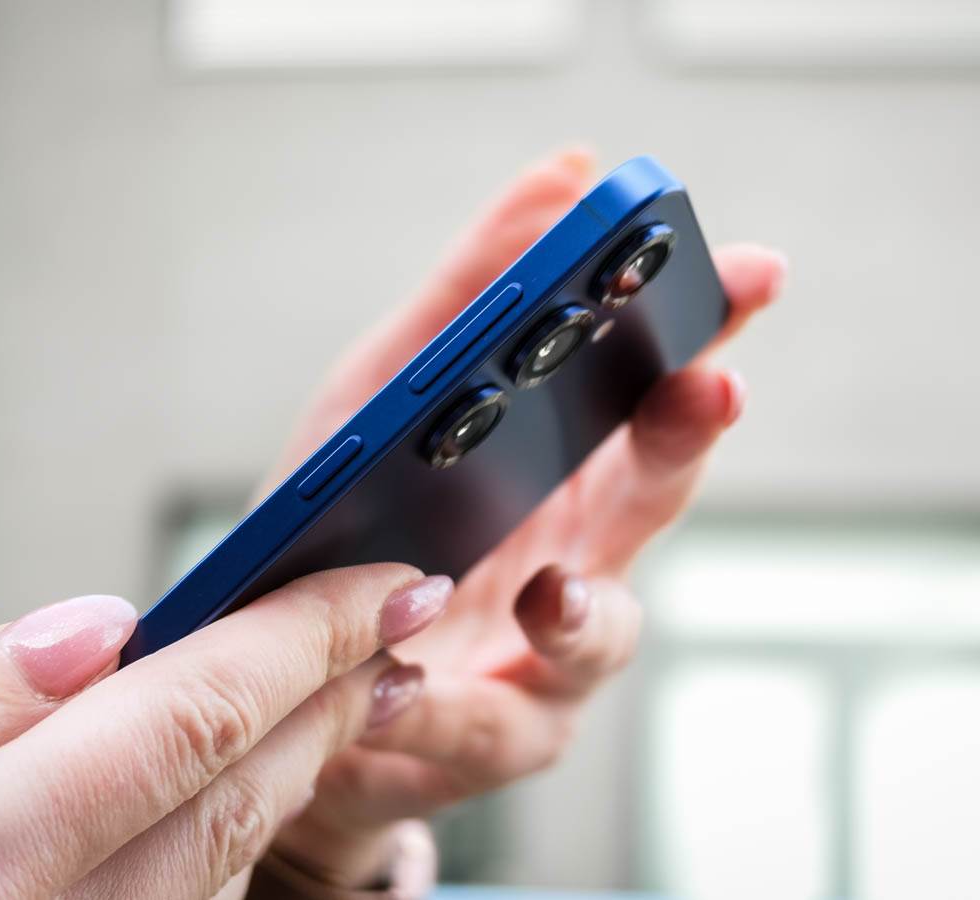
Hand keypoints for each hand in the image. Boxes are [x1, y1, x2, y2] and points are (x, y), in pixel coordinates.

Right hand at [0, 565, 452, 898]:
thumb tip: (96, 635)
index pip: (193, 717)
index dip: (306, 635)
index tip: (381, 578)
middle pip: (233, 795)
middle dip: (332, 696)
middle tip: (394, 620)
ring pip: (221, 866)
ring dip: (294, 765)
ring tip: (344, 684)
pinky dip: (225, 836)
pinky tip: (239, 780)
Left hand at [265, 150, 786, 887]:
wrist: (295, 678)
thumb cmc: (352, 525)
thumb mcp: (386, 389)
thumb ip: (471, 291)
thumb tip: (563, 170)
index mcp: (560, 472)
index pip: (653, 391)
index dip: (709, 334)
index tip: (749, 274)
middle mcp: (574, 555)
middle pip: (656, 494)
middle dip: (685, 436)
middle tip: (703, 384)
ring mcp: (543, 653)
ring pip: (601, 632)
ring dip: (582, 613)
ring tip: (545, 588)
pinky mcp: (488, 735)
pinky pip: (478, 727)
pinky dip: (436, 705)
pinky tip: (395, 684)